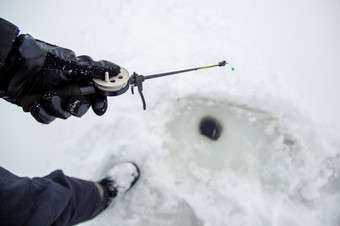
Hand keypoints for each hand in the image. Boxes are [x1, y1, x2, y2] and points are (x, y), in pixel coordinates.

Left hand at [0, 34, 119, 123]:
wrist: (8, 65)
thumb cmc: (38, 58)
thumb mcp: (69, 62)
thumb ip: (93, 69)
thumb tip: (116, 69)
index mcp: (78, 76)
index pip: (97, 92)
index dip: (100, 101)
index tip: (98, 108)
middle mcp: (69, 88)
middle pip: (82, 106)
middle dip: (75, 106)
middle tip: (68, 100)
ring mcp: (55, 98)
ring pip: (64, 114)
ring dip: (55, 107)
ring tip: (44, 96)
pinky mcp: (41, 106)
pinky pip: (48, 118)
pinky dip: (42, 113)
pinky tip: (35, 103)